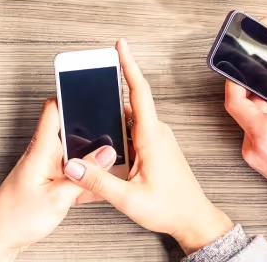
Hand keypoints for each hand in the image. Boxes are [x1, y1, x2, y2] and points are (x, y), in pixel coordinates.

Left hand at [0, 99, 113, 260]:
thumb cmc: (14, 220)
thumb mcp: (57, 197)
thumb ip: (83, 175)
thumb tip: (105, 153)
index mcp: (40, 150)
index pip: (53, 110)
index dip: (69, 94)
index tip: (89, 86)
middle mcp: (42, 155)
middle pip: (70, 131)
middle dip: (92, 132)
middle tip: (113, 135)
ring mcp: (45, 169)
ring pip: (74, 155)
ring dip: (91, 159)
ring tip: (110, 165)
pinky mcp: (48, 183)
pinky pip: (72, 174)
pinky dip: (86, 179)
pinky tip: (97, 187)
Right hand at [62, 39, 233, 254]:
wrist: (194, 220)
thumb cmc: (170, 208)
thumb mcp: (129, 199)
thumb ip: (98, 181)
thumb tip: (72, 165)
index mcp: (152, 137)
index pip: (139, 91)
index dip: (128, 65)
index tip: (120, 45)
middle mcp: (157, 133)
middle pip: (129, 102)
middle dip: (108, 91)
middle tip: (91, 82)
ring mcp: (157, 139)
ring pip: (129, 119)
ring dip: (111, 117)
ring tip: (90, 120)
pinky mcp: (155, 147)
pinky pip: (133, 131)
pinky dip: (117, 132)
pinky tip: (105, 145)